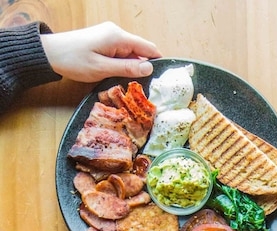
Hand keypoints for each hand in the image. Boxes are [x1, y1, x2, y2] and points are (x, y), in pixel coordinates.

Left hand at [40, 22, 160, 82]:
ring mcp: (109, 36)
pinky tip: (117, 76)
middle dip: (143, 67)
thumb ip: (127, 68)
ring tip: (129, 85)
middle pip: (140, 51)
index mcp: (118, 37)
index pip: (148, 47)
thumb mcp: (103, 68)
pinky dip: (122, 64)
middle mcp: (116, 33)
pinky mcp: (104, 41)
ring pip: (130, 53)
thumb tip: (149, 67)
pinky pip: (120, 53)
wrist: (51, 53)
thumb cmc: (75, 61)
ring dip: (131, 68)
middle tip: (144, 89)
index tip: (163, 79)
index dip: (158, 62)